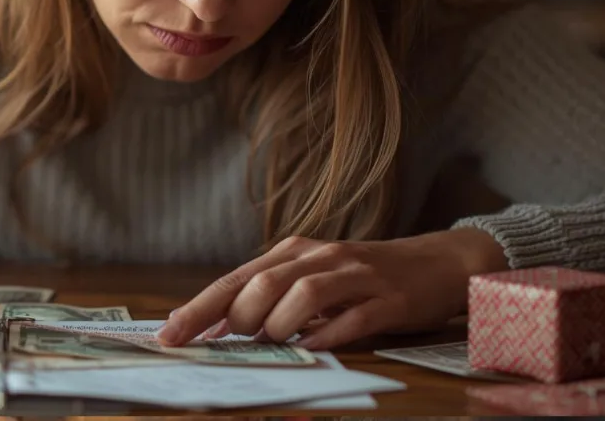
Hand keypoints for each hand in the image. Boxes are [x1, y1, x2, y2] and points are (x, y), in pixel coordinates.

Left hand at [158, 228, 507, 349]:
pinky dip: (327, 336)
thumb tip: (218, 328)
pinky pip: (353, 318)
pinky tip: (311, 351)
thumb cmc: (364, 277)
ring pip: (305, 292)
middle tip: (234, 342)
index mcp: (293, 253)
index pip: (235, 280)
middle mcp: (320, 257)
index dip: (199, 308)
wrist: (436, 263)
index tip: (168, 335)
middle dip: (238, 317)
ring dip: (279, 322)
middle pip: (264, 282)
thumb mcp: (313, 279)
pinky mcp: (388, 298)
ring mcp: (356, 275)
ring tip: (271, 342)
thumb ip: (270, 298)